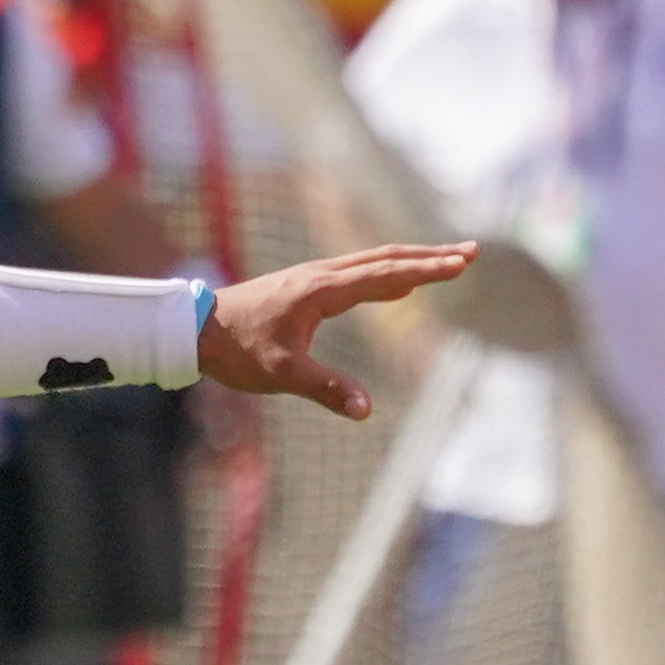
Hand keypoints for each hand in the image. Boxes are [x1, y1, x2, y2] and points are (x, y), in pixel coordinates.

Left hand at [198, 242, 477, 417]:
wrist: (194, 329)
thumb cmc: (236, 351)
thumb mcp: (281, 373)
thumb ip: (325, 389)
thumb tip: (365, 410)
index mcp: (322, 290)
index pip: (386, 275)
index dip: (427, 270)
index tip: (462, 264)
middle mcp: (321, 275)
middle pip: (385, 258)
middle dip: (429, 256)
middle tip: (471, 254)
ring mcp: (312, 277)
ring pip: (371, 261)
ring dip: (410, 260)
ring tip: (445, 262)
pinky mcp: (304, 286)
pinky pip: (356, 271)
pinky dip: (386, 270)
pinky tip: (396, 281)